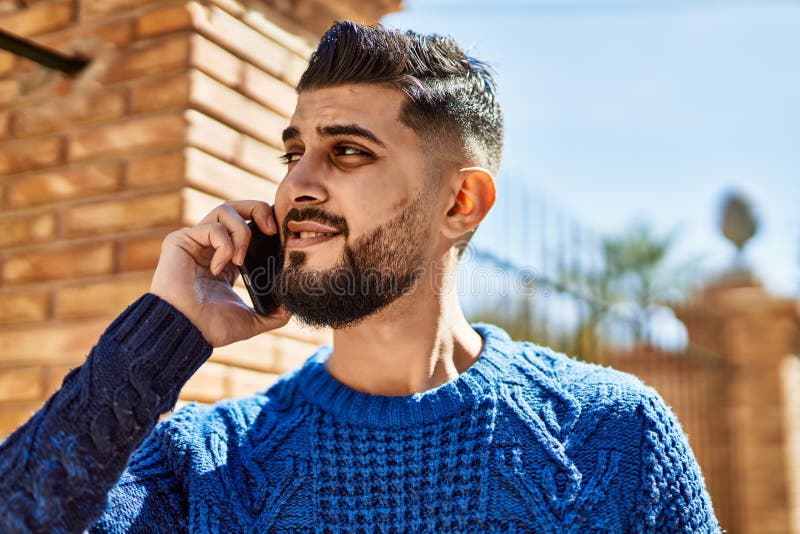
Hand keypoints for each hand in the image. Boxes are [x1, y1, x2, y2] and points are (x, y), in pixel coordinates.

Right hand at [150, 200, 290, 346]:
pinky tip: (219, 269)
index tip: (282, 233)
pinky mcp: (181, 240)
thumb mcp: (251, 321)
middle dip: (258, 209)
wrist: (186, 331)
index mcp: (227, 259)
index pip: (248, 226)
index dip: (266, 222)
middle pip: (237, 208)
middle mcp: (210, 245)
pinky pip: (212, 228)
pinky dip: (224, 246)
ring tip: (240, 259)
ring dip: (242, 231)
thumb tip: (291, 307)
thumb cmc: (211, 328)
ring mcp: (196, 241)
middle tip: (272, 228)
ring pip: (224, 210)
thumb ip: (273, 314)